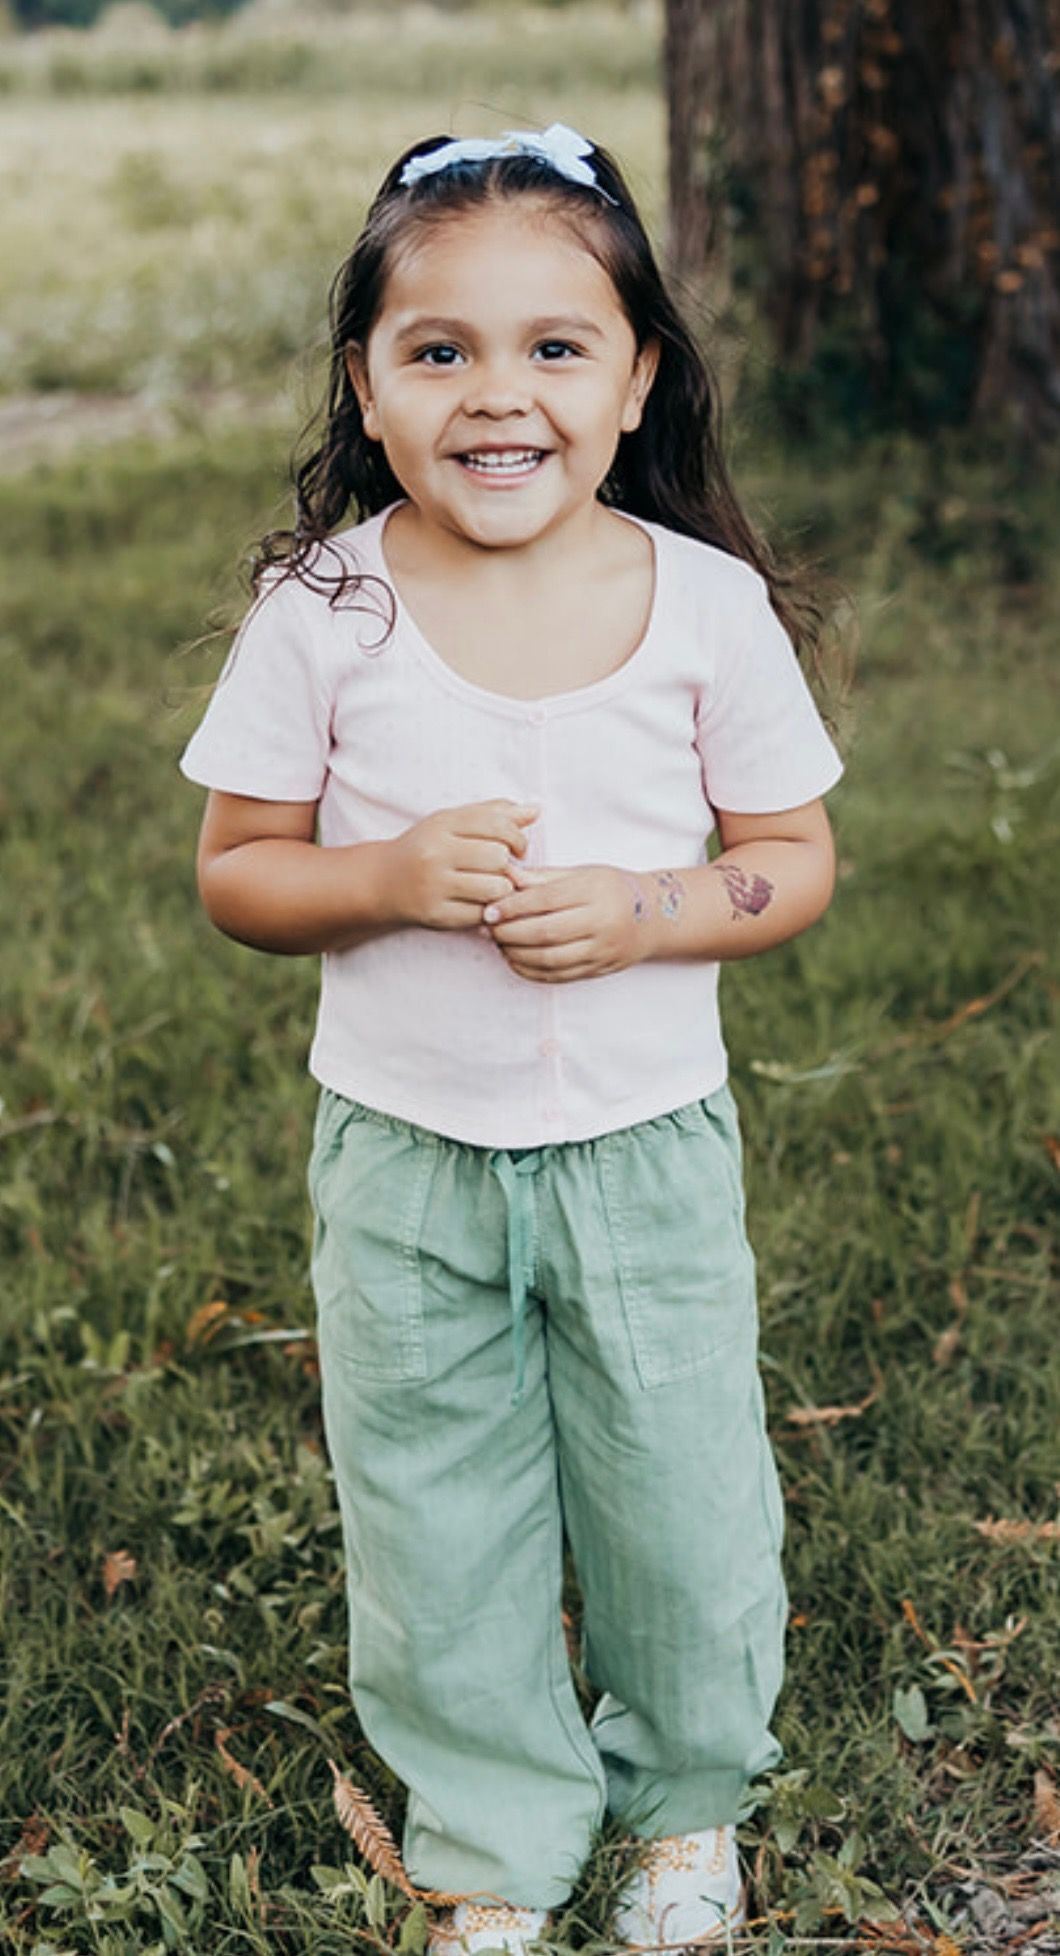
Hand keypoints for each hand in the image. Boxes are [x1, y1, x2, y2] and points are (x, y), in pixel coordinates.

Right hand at [387, 799, 538, 929]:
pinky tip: (476, 902)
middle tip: (501, 870)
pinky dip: (486, 910)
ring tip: (490, 887)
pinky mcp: (436, 914)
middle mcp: (435, 853)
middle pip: (499, 857)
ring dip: (501, 889)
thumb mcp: (454, 822)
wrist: (384, 882)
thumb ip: (494, 814)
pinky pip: (481, 914)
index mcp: (442, 824)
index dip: (518, 837)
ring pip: (495, 888)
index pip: (497, 824)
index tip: (518, 848)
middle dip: (508, 865)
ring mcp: (434, 885)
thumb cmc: (428, 849)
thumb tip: (535, 810)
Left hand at [484, 860, 652, 981]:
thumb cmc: (612, 889)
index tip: (489, 910)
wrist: (655, 917)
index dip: (512, 906)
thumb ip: (542, 878)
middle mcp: (601, 922)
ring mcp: (601, 950)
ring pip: (549, 959)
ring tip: (499, 943)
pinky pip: (558, 976)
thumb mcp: (582, 874)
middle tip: (489, 929)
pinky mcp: (599, 969)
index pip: (545, 900)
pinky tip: (516, 959)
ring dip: (516, 954)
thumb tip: (504, 875)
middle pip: (544, 932)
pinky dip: (530, 970)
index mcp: (595, 891)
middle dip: (509, 932)